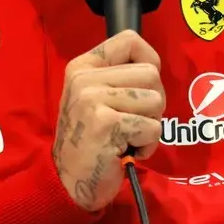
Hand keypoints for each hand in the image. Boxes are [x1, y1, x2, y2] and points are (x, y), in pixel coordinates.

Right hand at [52, 30, 165, 211]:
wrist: (67, 183)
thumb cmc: (91, 140)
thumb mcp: (95, 98)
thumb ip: (119, 78)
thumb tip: (154, 67)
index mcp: (83, 66)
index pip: (129, 39)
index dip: (149, 60)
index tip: (144, 85)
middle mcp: (85, 79)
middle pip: (151, 73)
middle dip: (154, 103)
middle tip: (135, 122)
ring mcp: (93, 100)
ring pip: (156, 101)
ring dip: (151, 126)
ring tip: (128, 138)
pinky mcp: (106, 124)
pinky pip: (152, 128)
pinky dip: (147, 146)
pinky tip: (126, 152)